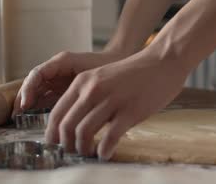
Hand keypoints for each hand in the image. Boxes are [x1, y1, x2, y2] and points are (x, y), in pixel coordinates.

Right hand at [12, 51, 126, 116]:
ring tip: (20, 119)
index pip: (37, 74)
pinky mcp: (61, 90)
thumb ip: (77, 82)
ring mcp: (57, 80)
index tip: (25, 104)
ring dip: (28, 105)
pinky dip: (39, 108)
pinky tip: (37, 120)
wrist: (119, 62)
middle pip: (33, 83)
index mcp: (60, 62)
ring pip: (37, 92)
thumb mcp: (91, 73)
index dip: (29, 89)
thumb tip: (67, 99)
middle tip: (16, 114)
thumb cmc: (106, 64)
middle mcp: (55, 70)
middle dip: (23, 97)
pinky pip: (46, 99)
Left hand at [44, 47, 189, 159]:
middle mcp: (93, 89)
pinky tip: (105, 154)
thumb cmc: (134, 73)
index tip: (57, 144)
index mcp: (82, 81)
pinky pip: (110, 137)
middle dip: (67, 145)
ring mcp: (111, 100)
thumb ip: (88, 97)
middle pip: (67, 125)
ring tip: (90, 153)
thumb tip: (75, 125)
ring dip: (83, 149)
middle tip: (73, 152)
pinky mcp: (130, 111)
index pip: (57, 112)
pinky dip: (104, 150)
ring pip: (84, 132)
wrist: (162, 61)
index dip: (53, 133)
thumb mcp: (102, 78)